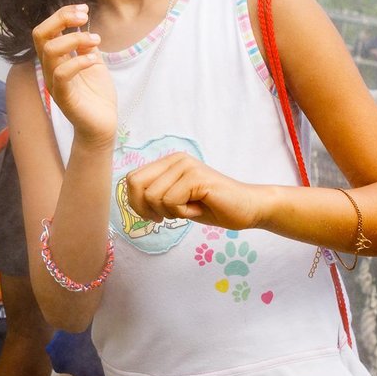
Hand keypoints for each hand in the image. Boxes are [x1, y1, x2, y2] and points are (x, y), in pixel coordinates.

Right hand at [33, 3, 116, 144]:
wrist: (103, 125)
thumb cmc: (97, 95)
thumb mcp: (93, 62)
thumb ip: (86, 46)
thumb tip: (83, 27)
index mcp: (56, 59)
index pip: (47, 30)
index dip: (62, 14)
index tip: (84, 9)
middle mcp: (50, 69)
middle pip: (40, 35)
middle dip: (61, 19)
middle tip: (84, 17)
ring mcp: (55, 83)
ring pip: (50, 51)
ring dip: (74, 39)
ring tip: (96, 41)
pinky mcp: (64, 97)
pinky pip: (62, 74)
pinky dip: (79, 61)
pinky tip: (94, 60)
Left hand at [125, 153, 266, 230]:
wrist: (246, 209)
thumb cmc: (212, 207)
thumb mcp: (176, 201)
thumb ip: (156, 195)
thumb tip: (130, 200)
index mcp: (168, 162)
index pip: (131, 179)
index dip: (136, 203)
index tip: (154, 216)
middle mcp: (175, 159)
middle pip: (136, 185)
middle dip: (146, 208)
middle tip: (167, 216)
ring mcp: (186, 166)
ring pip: (153, 196)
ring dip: (170, 212)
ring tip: (190, 209)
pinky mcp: (196, 177)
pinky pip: (171, 201)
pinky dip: (182, 213)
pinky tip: (198, 208)